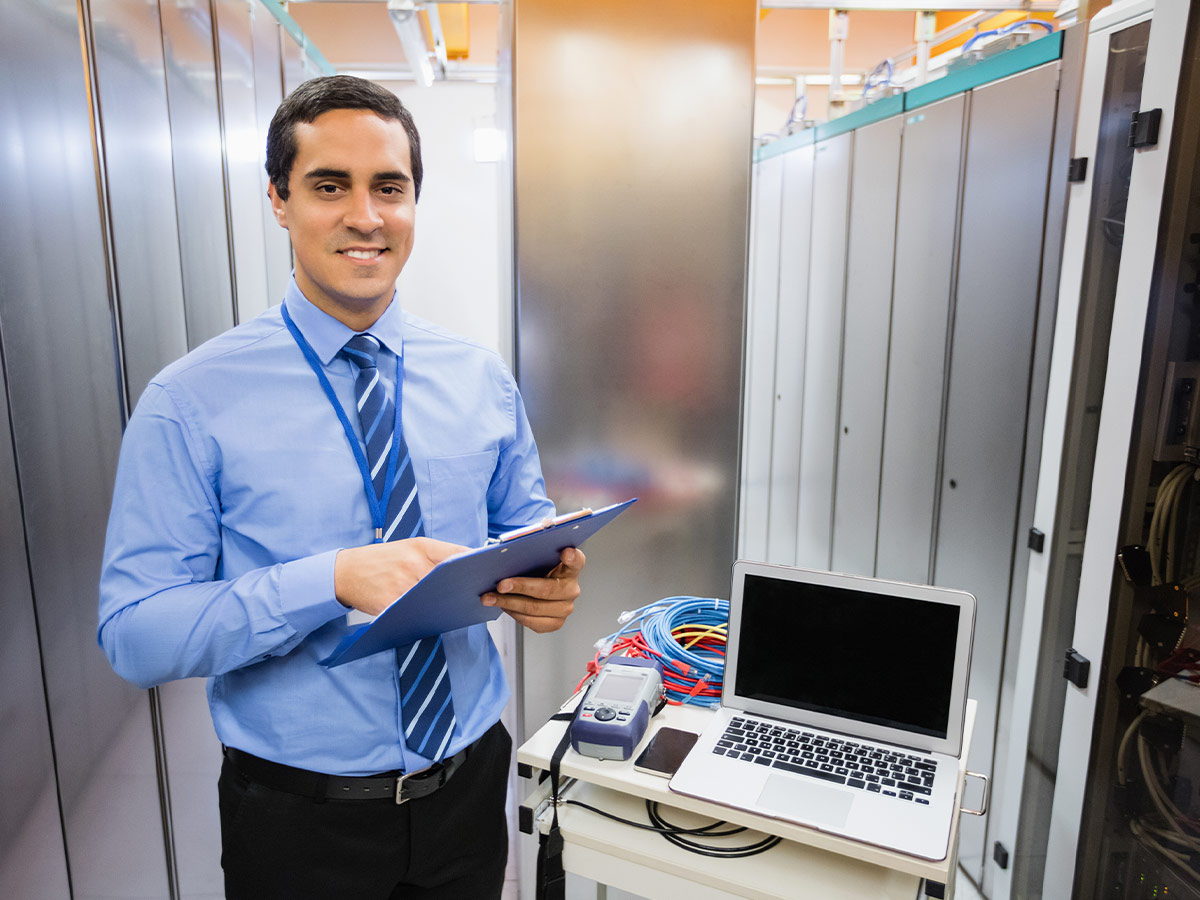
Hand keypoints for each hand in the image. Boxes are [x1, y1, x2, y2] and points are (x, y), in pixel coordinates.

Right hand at [335, 537, 467, 615]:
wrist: (346, 571)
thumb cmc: (381, 560)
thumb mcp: (408, 547)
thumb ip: (435, 555)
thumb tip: (466, 566)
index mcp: (420, 546)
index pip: (458, 553)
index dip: (476, 563)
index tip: (489, 571)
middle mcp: (414, 563)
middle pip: (451, 578)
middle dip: (465, 587)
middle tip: (478, 594)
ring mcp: (404, 583)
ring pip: (436, 598)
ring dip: (449, 604)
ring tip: (459, 608)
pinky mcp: (393, 603)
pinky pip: (417, 613)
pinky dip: (427, 616)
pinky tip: (435, 618)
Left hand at [481, 547, 584, 632]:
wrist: (532, 591)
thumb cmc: (532, 570)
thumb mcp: (532, 557)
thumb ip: (529, 548)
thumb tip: (511, 542)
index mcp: (571, 567)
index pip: (576, 560)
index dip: (571, 557)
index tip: (564, 551)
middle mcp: (572, 588)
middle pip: (547, 589)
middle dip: (520, 586)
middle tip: (501, 585)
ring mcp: (565, 608)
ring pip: (535, 608)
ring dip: (509, 603)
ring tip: (489, 597)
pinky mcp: (556, 623)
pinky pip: (532, 622)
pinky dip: (514, 614)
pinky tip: (502, 605)